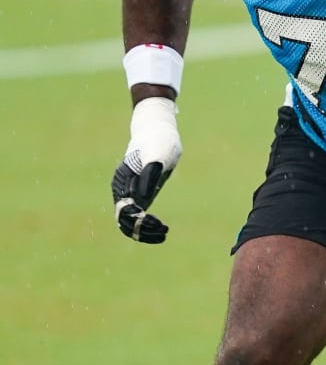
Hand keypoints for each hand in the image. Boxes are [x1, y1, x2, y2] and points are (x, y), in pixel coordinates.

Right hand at [111, 97, 181, 243]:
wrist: (157, 131)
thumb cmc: (160, 141)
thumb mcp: (160, 155)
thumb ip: (150, 174)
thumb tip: (141, 199)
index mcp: (124, 180)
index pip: (125, 210)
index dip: (140, 222)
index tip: (159, 224)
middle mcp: (122, 188)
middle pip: (123, 220)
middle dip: (142, 230)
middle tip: (164, 232)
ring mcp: (127, 191)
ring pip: (127, 220)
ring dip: (143, 231)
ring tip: (164, 233)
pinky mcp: (136, 193)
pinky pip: (135, 214)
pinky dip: (145, 224)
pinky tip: (161, 228)